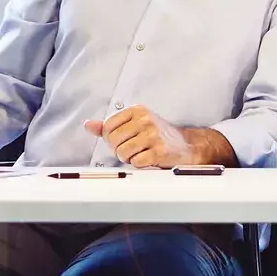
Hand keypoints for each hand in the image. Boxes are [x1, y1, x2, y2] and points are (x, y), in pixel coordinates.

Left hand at [85, 106, 209, 167]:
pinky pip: (136, 162)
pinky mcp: (159, 151)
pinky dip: (139, 164)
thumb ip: (110, 126)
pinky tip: (148, 159)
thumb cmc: (159, 136)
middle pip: (113, 140)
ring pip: (123, 152)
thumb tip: (88, 125)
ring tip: (140, 155)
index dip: (111, 139)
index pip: (108, 126)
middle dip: (119, 150)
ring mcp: (153, 135)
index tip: (122, 141)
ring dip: (129, 158)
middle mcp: (145, 120)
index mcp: (137, 111)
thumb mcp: (135, 125)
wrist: (188, 146)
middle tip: (132, 150)